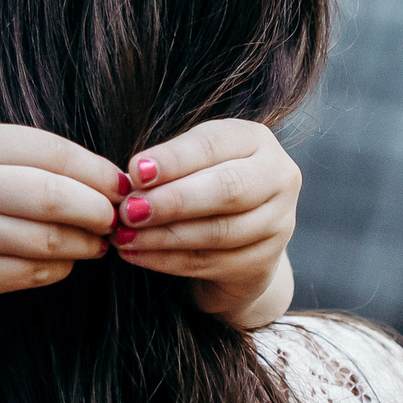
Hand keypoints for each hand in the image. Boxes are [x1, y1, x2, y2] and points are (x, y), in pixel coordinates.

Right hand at [0, 122, 120, 321]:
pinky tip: (56, 263)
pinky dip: (55, 269)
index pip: (51, 151)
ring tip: (93, 243)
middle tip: (114, 219)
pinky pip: (30, 274)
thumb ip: (14, 158)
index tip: (120, 185)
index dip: (97, 171)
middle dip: (98, 210)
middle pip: (57, 195)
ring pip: (49, 239)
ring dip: (83, 244)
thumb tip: (98, 178)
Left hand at [113, 119, 299, 326]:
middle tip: (128, 210)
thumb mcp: (188, 163)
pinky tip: (136, 254)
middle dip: (172, 201)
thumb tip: (132, 178)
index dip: (174, 159)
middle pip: (226, 189)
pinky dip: (167, 260)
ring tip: (124, 236)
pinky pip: (211, 262)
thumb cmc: (200, 184)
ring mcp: (278, 223)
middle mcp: (278, 178)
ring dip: (164, 236)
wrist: (235, 238)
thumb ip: (166, 166)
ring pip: (219, 231)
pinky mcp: (264, 262)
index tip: (135, 171)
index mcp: (255, 140)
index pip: (214, 145)